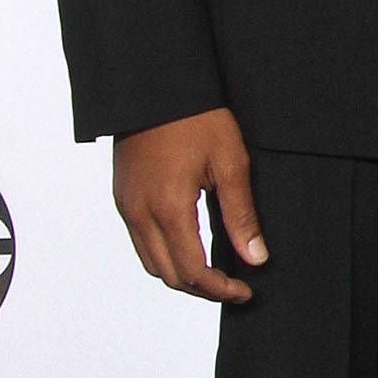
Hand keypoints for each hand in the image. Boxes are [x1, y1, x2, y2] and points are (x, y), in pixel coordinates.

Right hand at [112, 107, 265, 302]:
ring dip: (181, 275)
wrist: (155, 87)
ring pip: (151, 262)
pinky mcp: (123, 196)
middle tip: (233, 286)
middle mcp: (140, 213)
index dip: (220, 289)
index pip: (192, 271)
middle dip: (202, 289)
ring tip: (214, 272)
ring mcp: (126, 206)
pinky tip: (189, 246)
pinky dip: (164, 255)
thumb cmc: (196, 118)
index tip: (244, 290)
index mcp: (167, 208)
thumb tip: (255, 258)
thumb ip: (241, 215)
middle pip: (168, 275)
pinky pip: (140, 241)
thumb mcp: (230, 163)